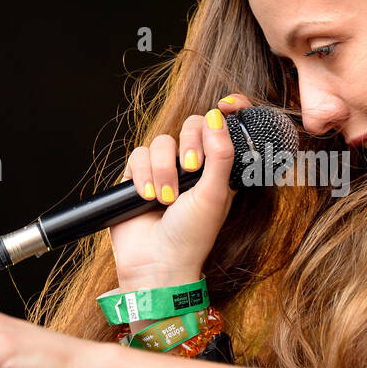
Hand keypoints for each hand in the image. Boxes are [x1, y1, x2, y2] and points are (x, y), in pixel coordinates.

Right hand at [111, 93, 250, 289]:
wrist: (156, 264)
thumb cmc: (192, 236)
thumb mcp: (215, 194)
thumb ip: (220, 154)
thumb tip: (219, 115)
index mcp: (217, 169)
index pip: (221, 128)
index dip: (225, 113)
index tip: (230, 103)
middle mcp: (191, 166)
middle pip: (190, 125)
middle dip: (189, 144)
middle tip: (191, 168)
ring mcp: (163, 170)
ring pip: (160, 142)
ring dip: (163, 169)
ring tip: (165, 199)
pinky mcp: (136, 177)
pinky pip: (137, 155)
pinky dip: (142, 175)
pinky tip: (147, 198)